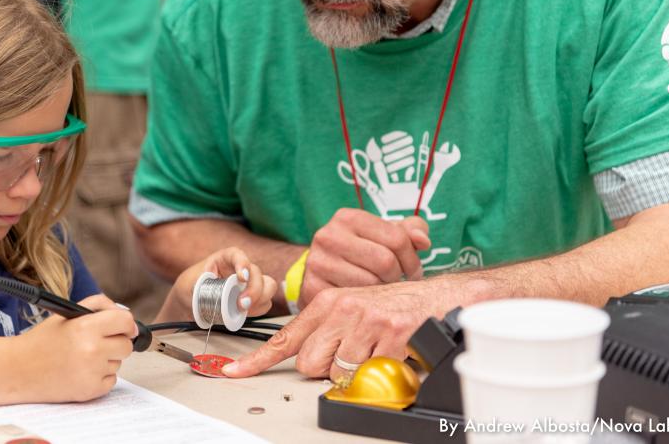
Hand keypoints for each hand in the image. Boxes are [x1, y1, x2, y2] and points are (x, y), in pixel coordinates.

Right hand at [20, 293, 136, 401]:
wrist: (19, 370)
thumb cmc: (43, 340)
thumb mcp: (67, 314)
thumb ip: (98, 305)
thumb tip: (123, 313)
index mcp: (86, 327)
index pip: (126, 322)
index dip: (127, 324)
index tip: (125, 328)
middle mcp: (92, 350)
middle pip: (126, 346)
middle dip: (116, 342)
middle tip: (99, 343)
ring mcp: (92, 373)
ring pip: (118, 363)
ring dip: (106, 360)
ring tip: (81, 358)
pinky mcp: (90, 391)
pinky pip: (111, 381)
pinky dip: (100, 377)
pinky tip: (81, 372)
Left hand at [157, 247, 277, 322]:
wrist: (192, 302)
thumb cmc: (190, 288)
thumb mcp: (188, 283)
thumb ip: (197, 283)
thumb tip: (211, 282)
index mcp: (224, 258)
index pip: (237, 255)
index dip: (242, 263)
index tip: (241, 278)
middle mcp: (240, 268)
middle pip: (256, 272)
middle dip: (254, 289)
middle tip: (242, 303)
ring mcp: (248, 283)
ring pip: (267, 285)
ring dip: (261, 298)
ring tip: (244, 310)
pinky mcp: (252, 297)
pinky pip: (265, 301)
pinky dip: (260, 308)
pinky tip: (246, 313)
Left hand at [222, 281, 442, 381]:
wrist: (435, 295)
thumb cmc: (391, 305)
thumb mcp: (349, 308)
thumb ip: (324, 331)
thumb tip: (306, 360)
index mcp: (326, 303)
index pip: (284, 337)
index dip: (256, 359)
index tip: (233, 371)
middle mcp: (342, 310)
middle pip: (309, 364)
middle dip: (326, 368)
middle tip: (350, 354)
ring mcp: (367, 323)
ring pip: (339, 372)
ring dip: (356, 372)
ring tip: (373, 351)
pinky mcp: (392, 336)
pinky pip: (373, 374)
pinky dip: (382, 371)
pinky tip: (391, 352)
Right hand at [300, 210, 430, 306]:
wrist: (320, 270)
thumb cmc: (360, 251)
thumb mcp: (383, 235)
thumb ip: (409, 231)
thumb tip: (423, 241)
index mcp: (348, 217)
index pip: (397, 238)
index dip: (412, 259)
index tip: (412, 270)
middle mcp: (329, 236)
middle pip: (385, 262)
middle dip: (398, 276)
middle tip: (397, 281)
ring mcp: (318, 262)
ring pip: (371, 283)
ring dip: (383, 291)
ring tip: (381, 288)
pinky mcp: (312, 287)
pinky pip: (354, 300)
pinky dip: (366, 303)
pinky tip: (366, 298)